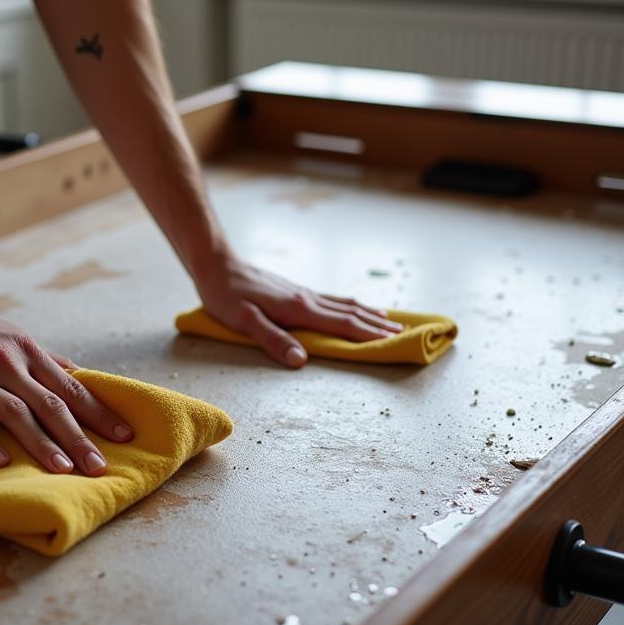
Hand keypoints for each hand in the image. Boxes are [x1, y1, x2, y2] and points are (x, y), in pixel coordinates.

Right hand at [0, 286, 133, 473]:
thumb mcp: (10, 336)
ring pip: (14, 412)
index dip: (98, 413)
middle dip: (78, 437)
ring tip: (63, 469)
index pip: (69, 387)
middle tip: (99, 467)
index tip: (124, 437)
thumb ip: (43, 360)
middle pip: (49, 404)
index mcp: (25, 351)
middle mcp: (5, 363)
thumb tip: (81, 377)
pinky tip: (2, 463)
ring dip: (41, 443)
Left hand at [194, 254, 402, 367]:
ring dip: (369, 314)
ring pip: (344, 303)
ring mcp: (302, 292)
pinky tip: (354, 307)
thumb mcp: (243, 321)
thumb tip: (301, 361)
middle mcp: (306, 298)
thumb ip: (272, 340)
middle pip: (351, 313)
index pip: (342, 324)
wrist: (216, 263)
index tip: (396, 342)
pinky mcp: (294, 291)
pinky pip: (332, 299)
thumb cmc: (225, 295)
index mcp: (298, 308)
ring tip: (391, 321)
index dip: (369, 336)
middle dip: (378, 326)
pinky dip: (352, 306)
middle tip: (407, 334)